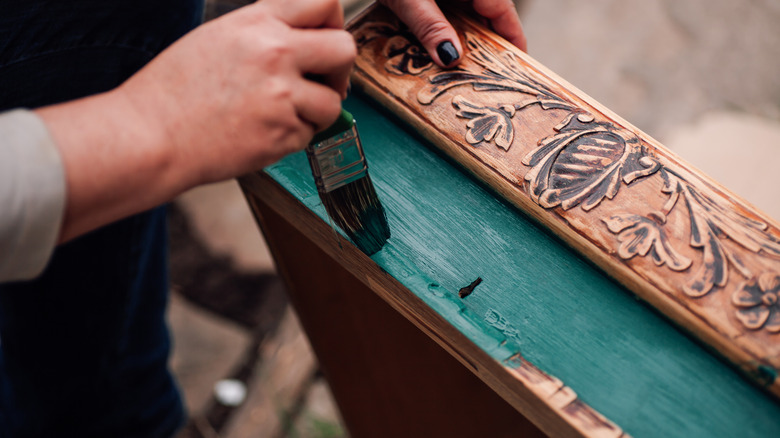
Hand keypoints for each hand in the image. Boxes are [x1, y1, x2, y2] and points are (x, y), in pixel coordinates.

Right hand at [121, 0, 356, 182]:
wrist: (151, 136)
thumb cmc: (173, 92)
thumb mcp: (217, 37)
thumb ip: (264, 31)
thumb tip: (304, 38)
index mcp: (257, 22)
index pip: (325, 3)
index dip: (333, 24)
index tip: (326, 42)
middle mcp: (275, 53)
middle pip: (345, 49)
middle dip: (340, 70)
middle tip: (322, 83)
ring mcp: (282, 95)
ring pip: (332, 101)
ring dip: (316, 111)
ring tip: (283, 114)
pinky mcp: (283, 133)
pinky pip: (310, 133)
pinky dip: (294, 136)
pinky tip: (263, 131)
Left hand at [379, 0, 525, 66]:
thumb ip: (430, 25)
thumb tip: (451, 58)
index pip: (504, 12)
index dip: (513, 42)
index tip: (518, 68)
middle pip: (487, 16)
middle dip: (485, 47)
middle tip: (483, 80)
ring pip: (467, 15)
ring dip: (463, 41)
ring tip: (459, 72)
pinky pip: (448, 11)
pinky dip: (445, 30)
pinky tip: (435, 50)